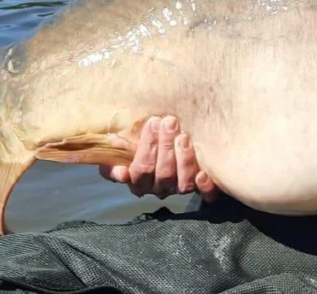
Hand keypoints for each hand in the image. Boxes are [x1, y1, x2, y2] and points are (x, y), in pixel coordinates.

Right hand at [98, 115, 218, 201]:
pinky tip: (204, 173)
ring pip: (183, 183)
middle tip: (170, 122)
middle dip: (166, 146)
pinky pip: (204, 194)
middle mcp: (160, 189)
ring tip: (184, 137)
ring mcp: (179, 189)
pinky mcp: (199, 189)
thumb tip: (122, 174)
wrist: (155, 146)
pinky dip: (205, 186)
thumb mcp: (116, 155)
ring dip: (184, 159)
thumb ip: (111, 165)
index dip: (147, 147)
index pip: (142, 170)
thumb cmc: (134, 148)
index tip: (152, 122)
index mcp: (139, 183)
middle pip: (163, 174)